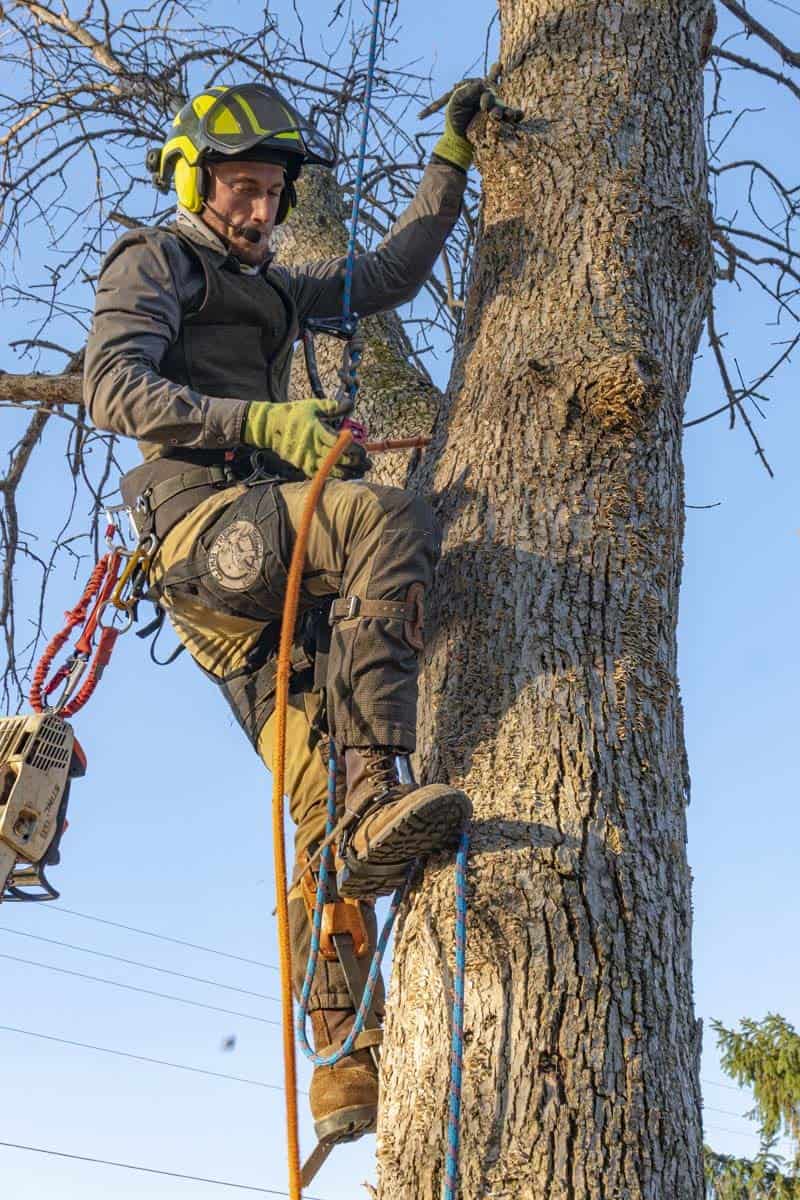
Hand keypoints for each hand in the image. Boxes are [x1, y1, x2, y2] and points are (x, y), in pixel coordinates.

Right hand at [243, 398, 369, 479]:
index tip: (363, 449)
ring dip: (349, 473)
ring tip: (362, 471)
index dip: (353, 448)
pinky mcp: (303, 467)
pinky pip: (323, 475)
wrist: (270, 427)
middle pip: (338, 459)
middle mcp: (311, 447)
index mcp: (315, 430)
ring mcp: (306, 459)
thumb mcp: (313, 406)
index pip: (338, 443)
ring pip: (332, 471)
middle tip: (368, 463)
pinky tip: (348, 475)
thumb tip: (351, 404)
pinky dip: (336, 476)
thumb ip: (334, 406)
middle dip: (355, 462)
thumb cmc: (294, 414)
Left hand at [433, 78, 523, 170]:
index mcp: (480, 94)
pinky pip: (511, 119)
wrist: (456, 138)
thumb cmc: (455, 117)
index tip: (483, 107)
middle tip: (495, 116)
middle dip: (497, 108)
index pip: (486, 93)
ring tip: (509, 117)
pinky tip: (521, 116)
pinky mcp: (500, 124)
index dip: (486, 99)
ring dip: (508, 112)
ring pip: (505, 110)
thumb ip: (466, 92)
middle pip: (497, 102)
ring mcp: (496, 112)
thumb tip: (480, 84)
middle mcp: (490, 102)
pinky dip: (517, 116)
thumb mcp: (456, 102)